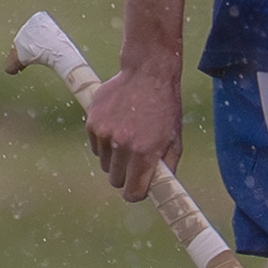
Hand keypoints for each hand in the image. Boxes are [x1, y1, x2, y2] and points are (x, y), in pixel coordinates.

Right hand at [84, 65, 184, 197]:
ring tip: (128, 138)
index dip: (135, 194)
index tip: (137, 190)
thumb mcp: (175, 140)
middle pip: (115, 180)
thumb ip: (166, 168)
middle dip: (125, 176)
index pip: (132, 192)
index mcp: (144, 152)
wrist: (147, 73)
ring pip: (104, 164)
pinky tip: (117, 126)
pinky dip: (104, 143)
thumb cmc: (165, 108)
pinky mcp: (92, 122)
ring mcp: (104, 133)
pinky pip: (95, 147)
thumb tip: (159, 190)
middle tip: (135, 162)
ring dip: (114, 158)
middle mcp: (122, 145)